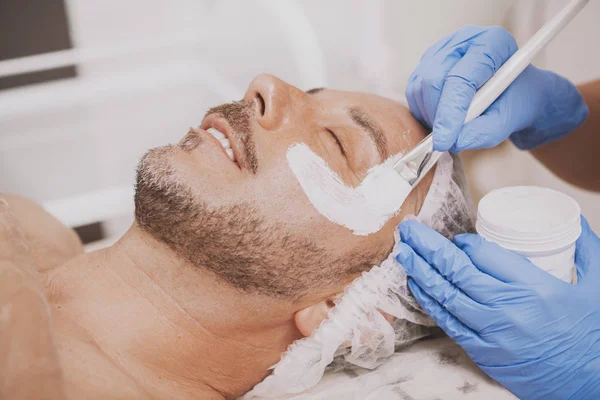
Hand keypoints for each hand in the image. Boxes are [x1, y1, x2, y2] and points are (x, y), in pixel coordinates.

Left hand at [395, 218, 599, 399]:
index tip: (459, 237)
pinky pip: (448, 323)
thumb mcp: (599, 286)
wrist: (592, 384)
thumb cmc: (594, 334)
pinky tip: (417, 286)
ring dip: (419, 272)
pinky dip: (429, 302)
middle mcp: (507, 309)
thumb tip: (571, 218)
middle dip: (427, 247)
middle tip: (409, 230)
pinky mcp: (483, 353)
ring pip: (444, 296)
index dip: (464, 242)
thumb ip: (586, 249)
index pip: (485, 255)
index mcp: (534, 288)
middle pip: (455, 271)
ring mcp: (491, 334)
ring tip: (403, 252)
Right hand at [405, 25, 587, 151]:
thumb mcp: (507, 121)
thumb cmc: (514, 100)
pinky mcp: (427, 61)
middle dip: (437, 114)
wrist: (513, 94)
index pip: (461, 79)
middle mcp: (464, 40)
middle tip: (448, 136)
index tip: (444, 140)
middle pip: (433, 78)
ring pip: (419, 86)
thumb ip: (483, 132)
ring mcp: (442, 48)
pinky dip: (423, 110)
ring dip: (430, 114)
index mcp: (493, 44)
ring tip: (451, 125)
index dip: (450, 112)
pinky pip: (414, 90)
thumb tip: (453, 140)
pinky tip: (442, 116)